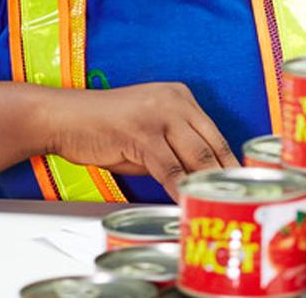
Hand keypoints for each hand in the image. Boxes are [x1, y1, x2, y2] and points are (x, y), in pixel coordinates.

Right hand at [34, 82, 239, 199]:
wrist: (63, 118)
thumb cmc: (103, 128)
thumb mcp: (149, 132)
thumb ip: (176, 148)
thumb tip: (199, 177)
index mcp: (181, 97)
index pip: (216, 134)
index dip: (231, 163)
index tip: (242, 185)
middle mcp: (176, 101)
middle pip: (212, 146)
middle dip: (226, 178)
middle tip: (237, 201)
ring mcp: (159, 115)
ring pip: (195, 157)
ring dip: (207, 186)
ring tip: (216, 207)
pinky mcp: (142, 133)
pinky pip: (169, 169)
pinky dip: (180, 190)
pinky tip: (186, 204)